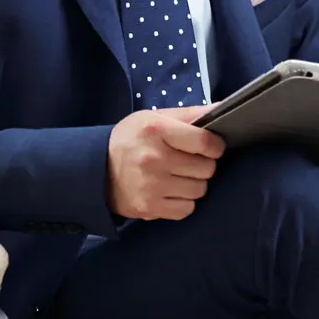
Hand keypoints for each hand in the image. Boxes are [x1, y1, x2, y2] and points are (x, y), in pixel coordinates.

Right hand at [107, 105, 224, 220]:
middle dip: (204, 164)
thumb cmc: (132, 139)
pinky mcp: (149, 208)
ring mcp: (151, 186)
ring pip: (199, 189)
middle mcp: (153, 159)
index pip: (205, 142)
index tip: (213, 147)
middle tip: (190, 161)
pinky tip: (171, 191)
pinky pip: (187, 209)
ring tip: (178, 175)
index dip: (216, 146)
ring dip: (194, 183)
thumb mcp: (155, 118)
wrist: (95, 169)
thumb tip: (222, 109)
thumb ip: (190, 114)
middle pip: (206, 168)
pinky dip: (183, 201)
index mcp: (156, 131)